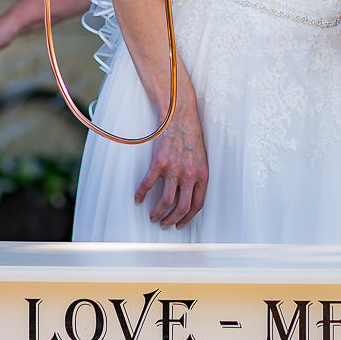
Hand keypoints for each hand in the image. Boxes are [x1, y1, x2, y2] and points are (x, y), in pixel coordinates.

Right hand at [134, 89, 207, 228]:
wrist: (180, 116)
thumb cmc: (190, 134)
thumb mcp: (201, 158)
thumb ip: (197, 176)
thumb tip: (190, 192)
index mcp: (202, 175)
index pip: (197, 204)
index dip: (188, 217)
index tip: (181, 223)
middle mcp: (189, 175)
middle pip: (182, 207)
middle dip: (173, 219)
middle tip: (165, 223)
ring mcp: (174, 170)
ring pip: (166, 201)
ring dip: (158, 212)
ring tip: (153, 215)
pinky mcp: (159, 163)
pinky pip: (148, 184)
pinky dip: (141, 194)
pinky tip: (138, 198)